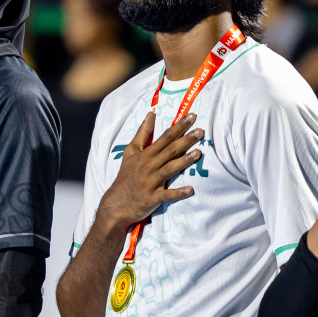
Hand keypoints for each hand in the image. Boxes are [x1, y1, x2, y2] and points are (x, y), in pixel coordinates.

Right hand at [96, 111, 202, 232]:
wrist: (116, 202)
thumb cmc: (127, 175)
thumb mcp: (131, 151)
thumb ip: (142, 132)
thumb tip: (151, 114)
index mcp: (145, 155)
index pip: (164, 137)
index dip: (178, 127)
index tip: (192, 116)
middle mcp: (148, 166)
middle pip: (169, 151)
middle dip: (185, 140)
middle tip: (200, 132)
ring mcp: (150, 183)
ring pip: (169, 170)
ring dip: (183, 162)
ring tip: (198, 153)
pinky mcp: (152, 198)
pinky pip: (166, 195)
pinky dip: (178, 193)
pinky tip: (190, 189)